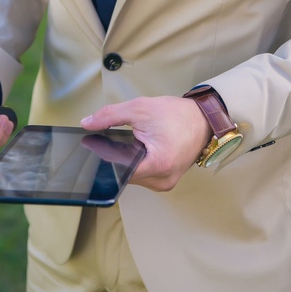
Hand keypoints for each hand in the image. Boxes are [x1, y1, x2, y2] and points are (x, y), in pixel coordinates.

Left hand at [80, 97, 211, 191]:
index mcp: (158, 165)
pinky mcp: (165, 180)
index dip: (104, 156)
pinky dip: (136, 163)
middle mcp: (162, 181)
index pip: (119, 169)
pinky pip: (143, 175)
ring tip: (129, 141)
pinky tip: (136, 149)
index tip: (92, 145)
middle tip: (110, 139)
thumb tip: (87, 123)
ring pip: (132, 176)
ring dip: (126, 161)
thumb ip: (110, 116)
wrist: (203, 119)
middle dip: (115, 158)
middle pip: (125, 174)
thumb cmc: (177, 115)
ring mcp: (164, 183)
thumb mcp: (140, 108)